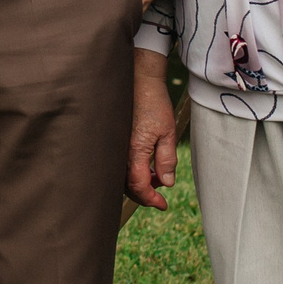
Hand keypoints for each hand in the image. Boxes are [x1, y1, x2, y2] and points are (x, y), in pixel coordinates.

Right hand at [127, 47, 177, 208]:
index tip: (163, 204)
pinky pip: (119, 164)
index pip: (139, 186)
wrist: (139, 79)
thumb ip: (167, 159)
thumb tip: (167, 182)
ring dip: (138, 183)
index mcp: (133, 150)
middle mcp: (120, 150)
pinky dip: (132, 171)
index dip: (150, 199)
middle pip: (127, 186)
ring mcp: (115, 145)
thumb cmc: (154, 102)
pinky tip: (145, 165)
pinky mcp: (114, 139)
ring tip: (156, 176)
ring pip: (122, 176)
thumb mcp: (168, 132)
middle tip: (161, 195)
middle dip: (144, 194)